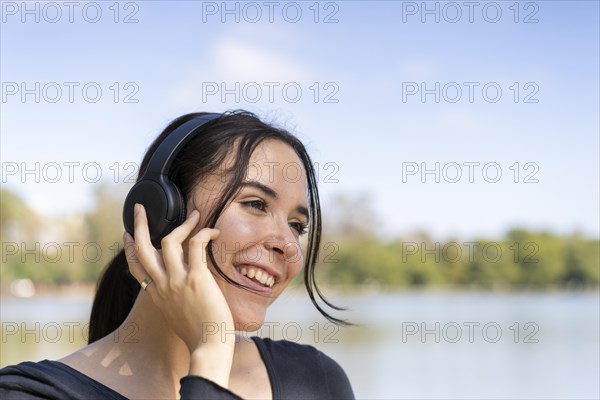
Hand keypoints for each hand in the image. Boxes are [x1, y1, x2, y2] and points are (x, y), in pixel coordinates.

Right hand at [124, 203, 234, 385]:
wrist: (208, 347)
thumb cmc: (199, 335)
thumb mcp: (175, 316)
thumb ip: (173, 300)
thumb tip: (182, 291)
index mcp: (155, 295)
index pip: (135, 267)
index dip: (129, 248)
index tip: (126, 234)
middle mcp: (162, 285)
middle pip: (142, 248)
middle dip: (138, 225)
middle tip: (140, 208)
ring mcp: (177, 280)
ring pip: (169, 241)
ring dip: (183, 224)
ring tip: (196, 214)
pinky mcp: (196, 278)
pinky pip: (196, 245)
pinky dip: (204, 233)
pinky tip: (214, 231)